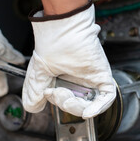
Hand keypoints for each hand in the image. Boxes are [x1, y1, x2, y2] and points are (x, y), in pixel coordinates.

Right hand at [22, 0, 115, 118]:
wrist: (62, 29)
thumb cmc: (52, 44)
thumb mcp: (39, 72)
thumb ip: (36, 90)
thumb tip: (32, 106)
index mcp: (65, 79)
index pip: (65, 101)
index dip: (56, 102)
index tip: (47, 92)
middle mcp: (79, 80)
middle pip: (77, 105)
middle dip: (65, 104)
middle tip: (55, 92)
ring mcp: (92, 79)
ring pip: (90, 104)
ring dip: (77, 107)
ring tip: (65, 95)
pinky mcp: (102, 76)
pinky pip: (106, 98)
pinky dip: (98, 108)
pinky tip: (87, 111)